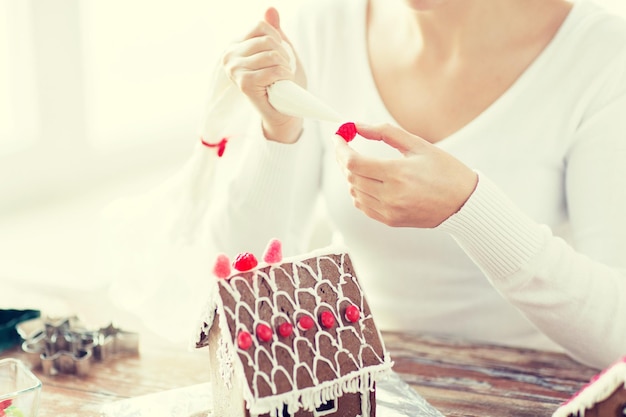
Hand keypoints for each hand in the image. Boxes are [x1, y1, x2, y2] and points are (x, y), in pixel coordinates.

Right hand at [222, 8, 305, 142]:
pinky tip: (281, 85)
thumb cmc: (282, 82)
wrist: (284, 113)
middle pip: (268, 40)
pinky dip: (284, 76)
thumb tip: (270, 8)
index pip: (261, 26)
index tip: (280, 55)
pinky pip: (273, 70)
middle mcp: (230, 55)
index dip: (278, 39)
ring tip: (282, 78)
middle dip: (284, 55)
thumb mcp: (281, 52)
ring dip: (285, 67)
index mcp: (236, 45)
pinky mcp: (244, 83)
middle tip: (284, 70)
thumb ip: (274, 31)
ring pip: (272, 54)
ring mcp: (234, 70)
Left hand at [333, 123, 477, 227]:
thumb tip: (357, 126)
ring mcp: (389, 211)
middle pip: (350, 176)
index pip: (353, 162)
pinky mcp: (390, 220)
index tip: (338, 136)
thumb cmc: (446, 171)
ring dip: (350, 175)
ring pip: (354, 192)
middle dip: (342, 158)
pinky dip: (358, 191)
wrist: (464, 203)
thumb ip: (385, 133)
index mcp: (398, 174)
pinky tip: (365, 180)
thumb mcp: (418, 145)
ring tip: (356, 161)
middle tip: (344, 145)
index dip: (340, 148)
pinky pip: (363, 206)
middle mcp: (390, 195)